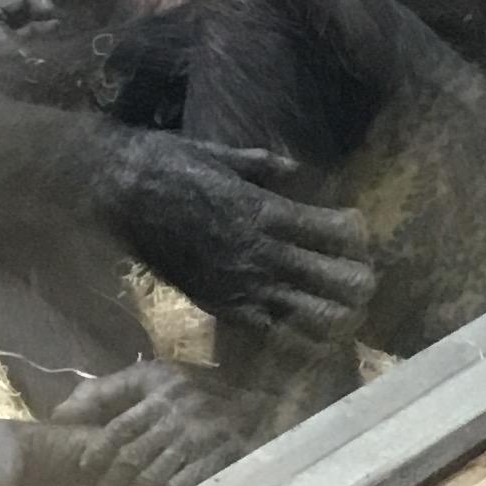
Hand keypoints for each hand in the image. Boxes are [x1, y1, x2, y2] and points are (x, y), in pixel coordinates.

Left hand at [57, 360, 253, 485]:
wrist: (261, 399)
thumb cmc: (192, 390)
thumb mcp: (151, 377)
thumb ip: (105, 391)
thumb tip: (58, 416)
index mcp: (161, 389)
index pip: (119, 428)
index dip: (97, 453)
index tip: (84, 471)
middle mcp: (181, 412)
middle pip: (133, 458)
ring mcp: (204, 438)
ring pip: (155, 479)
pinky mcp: (223, 460)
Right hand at [111, 137, 374, 340]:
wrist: (120, 191)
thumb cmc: (172, 164)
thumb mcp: (224, 154)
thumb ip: (266, 166)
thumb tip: (298, 172)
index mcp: (267, 211)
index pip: (334, 230)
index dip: (356, 235)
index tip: (360, 232)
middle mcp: (261, 251)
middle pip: (332, 277)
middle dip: (357, 281)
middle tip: (365, 281)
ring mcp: (241, 283)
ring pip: (308, 312)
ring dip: (334, 312)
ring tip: (347, 312)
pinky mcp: (218, 305)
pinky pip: (267, 329)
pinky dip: (292, 331)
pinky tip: (306, 331)